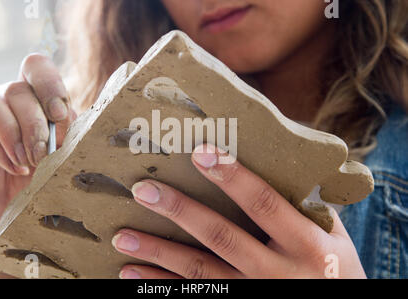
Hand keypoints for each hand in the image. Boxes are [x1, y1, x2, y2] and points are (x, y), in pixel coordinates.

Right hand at [0, 54, 75, 248]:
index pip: (36, 66)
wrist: (6, 209)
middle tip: (43, 153)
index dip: (49, 84)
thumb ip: (67, 133)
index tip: (60, 115)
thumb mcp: (60, 154)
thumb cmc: (37, 177)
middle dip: (36, 123)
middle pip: (18, 88)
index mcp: (32, 97)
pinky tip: (14, 168)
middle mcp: (4, 99)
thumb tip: (73, 120)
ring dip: (15, 133)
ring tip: (28, 161)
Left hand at [112, 144, 365, 278]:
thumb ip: (302, 206)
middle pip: (221, 236)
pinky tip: (132, 274)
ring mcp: (253, 292)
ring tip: (122, 237)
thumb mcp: (333, 237)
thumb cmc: (336, 271)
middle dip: (180, 211)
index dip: (233, 176)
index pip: (263, 203)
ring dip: (158, 253)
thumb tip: (271, 166)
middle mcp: (276, 270)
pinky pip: (194, 295)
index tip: (200, 151)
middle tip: (143, 190)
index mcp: (304, 243)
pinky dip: (160, 285)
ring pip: (199, 272)